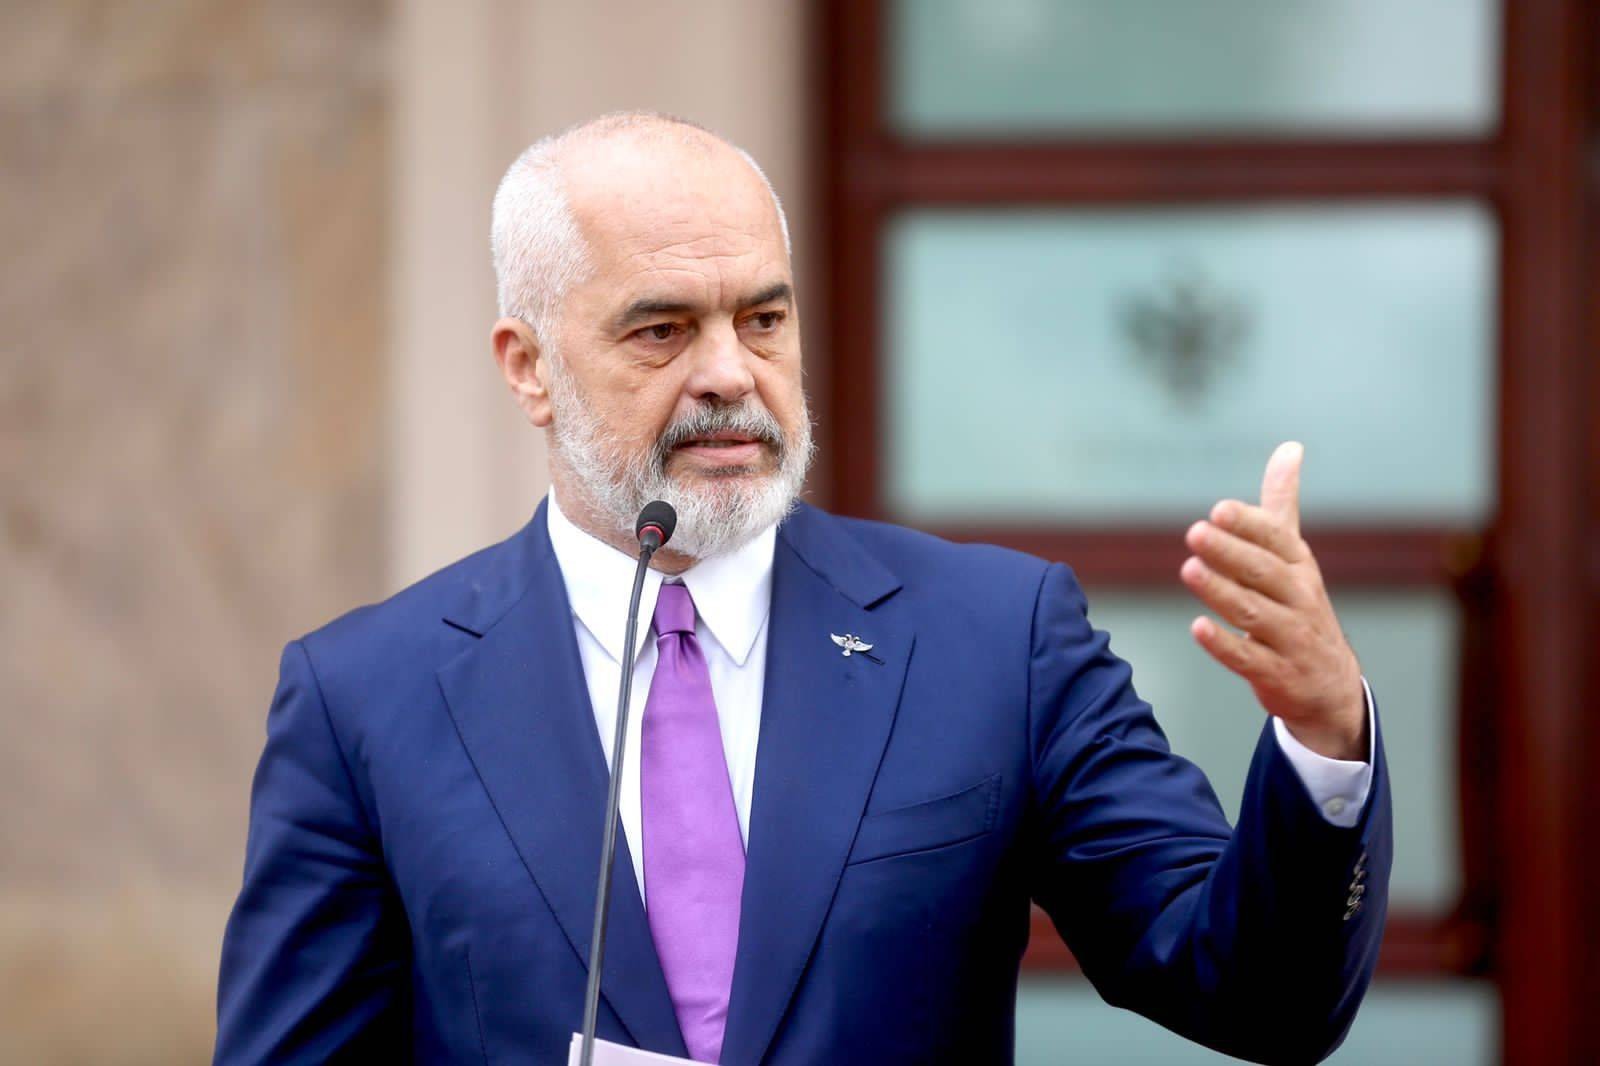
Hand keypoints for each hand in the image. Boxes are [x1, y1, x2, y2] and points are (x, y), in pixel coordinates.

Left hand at [1179, 442, 1367, 760]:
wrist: (1329, 683)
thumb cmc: (1299, 605)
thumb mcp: (1294, 554)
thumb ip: (1282, 504)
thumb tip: (1290, 447)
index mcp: (1299, 565)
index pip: (1275, 539)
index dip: (1249, 525)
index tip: (1219, 509)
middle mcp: (1298, 598)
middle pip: (1262, 572)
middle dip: (1229, 552)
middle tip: (1195, 533)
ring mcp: (1289, 637)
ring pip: (1252, 612)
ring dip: (1220, 591)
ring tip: (1189, 569)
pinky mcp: (1276, 672)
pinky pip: (1247, 658)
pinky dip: (1223, 643)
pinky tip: (1197, 627)